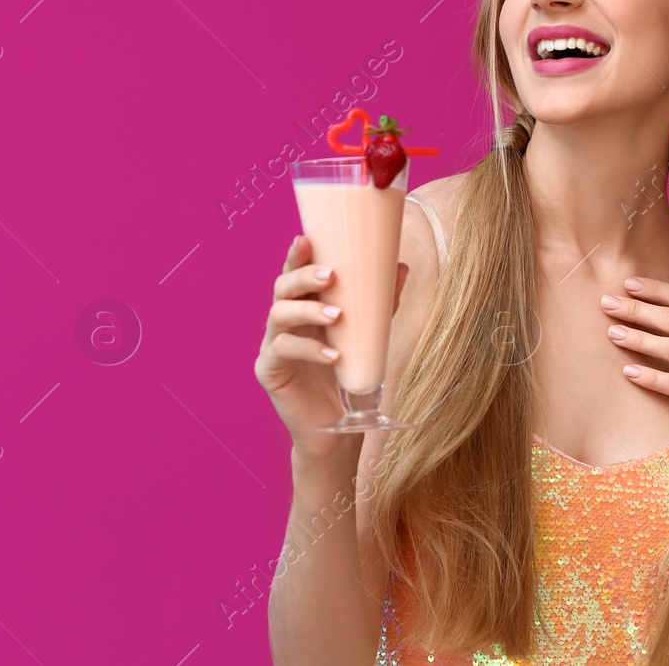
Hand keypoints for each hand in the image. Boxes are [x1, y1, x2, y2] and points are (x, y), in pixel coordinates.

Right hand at [255, 234, 408, 462]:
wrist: (334, 428)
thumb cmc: (346, 375)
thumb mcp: (366, 335)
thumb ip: (379, 304)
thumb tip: (400, 267)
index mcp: (301, 306)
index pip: (294, 274)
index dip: (297, 256)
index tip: (307, 239)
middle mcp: (282, 321)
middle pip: (281, 288)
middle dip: (303, 276)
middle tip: (331, 275)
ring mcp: (271, 345)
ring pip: (278, 315)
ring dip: (307, 310)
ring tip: (337, 315)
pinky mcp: (268, 370)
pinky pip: (282, 350)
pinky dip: (308, 349)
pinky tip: (333, 355)